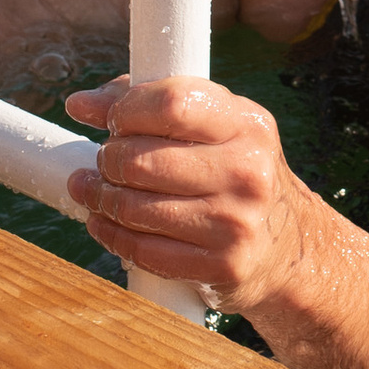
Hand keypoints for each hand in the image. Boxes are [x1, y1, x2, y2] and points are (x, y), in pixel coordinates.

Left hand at [65, 74, 318, 307]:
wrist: (286, 246)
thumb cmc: (236, 174)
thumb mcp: (216, 127)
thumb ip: (152, 103)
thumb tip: (81, 104)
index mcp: (248, 124)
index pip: (172, 103)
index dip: (126, 109)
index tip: (111, 120)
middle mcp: (247, 171)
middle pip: (140, 161)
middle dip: (107, 161)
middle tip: (105, 162)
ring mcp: (235, 222)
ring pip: (132, 208)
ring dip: (99, 199)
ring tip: (95, 191)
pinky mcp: (220, 265)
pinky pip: (141, 250)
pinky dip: (111, 235)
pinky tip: (106, 223)